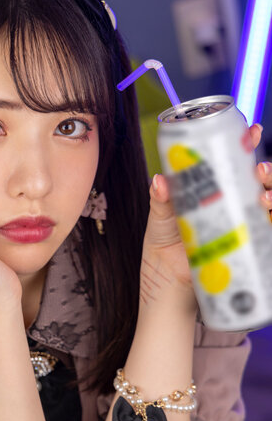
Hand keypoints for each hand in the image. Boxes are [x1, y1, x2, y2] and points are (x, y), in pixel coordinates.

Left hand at [142, 122, 268, 290]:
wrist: (167, 287)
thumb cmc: (164, 251)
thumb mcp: (161, 220)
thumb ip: (161, 200)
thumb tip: (160, 180)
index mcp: (215, 192)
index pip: (237, 164)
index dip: (247, 145)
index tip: (250, 132)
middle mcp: (234, 207)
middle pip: (263, 182)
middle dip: (270, 172)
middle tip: (258, 170)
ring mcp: (244, 228)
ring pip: (271, 205)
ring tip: (264, 198)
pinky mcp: (249, 251)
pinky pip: (268, 235)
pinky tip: (269, 218)